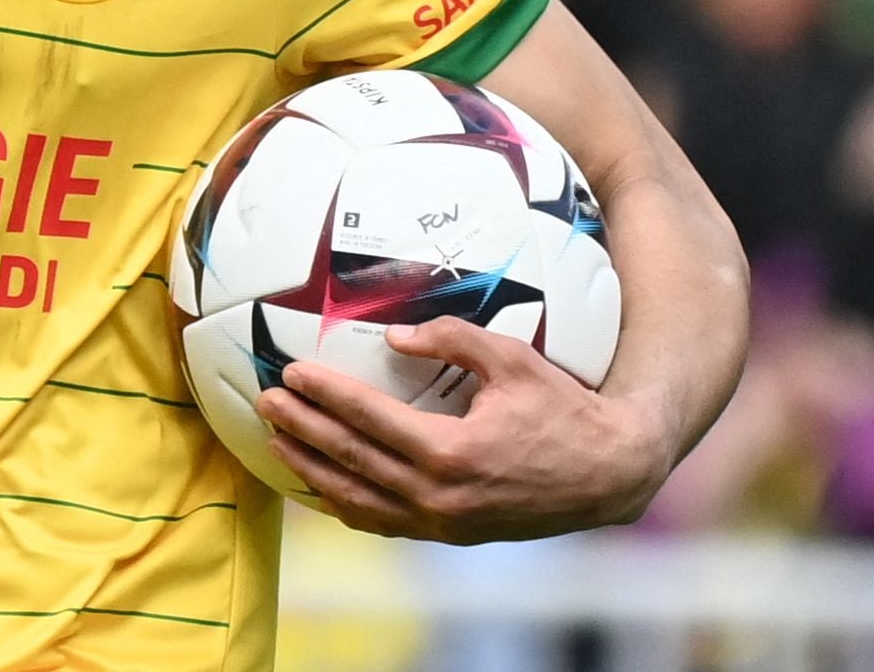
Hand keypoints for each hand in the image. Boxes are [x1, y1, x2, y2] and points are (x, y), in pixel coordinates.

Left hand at [259, 319, 670, 542]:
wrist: (608, 475)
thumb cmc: (562, 409)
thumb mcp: (512, 360)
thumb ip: (451, 339)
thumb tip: (392, 339)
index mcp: (451, 452)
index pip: (368, 418)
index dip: (324, 394)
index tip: (290, 372)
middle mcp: (440, 495)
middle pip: (351, 458)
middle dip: (302, 428)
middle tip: (264, 401)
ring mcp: (443, 523)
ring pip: (358, 499)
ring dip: (312, 470)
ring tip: (277, 442)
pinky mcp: (450, 534)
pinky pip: (383, 522)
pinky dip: (346, 504)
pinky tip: (321, 485)